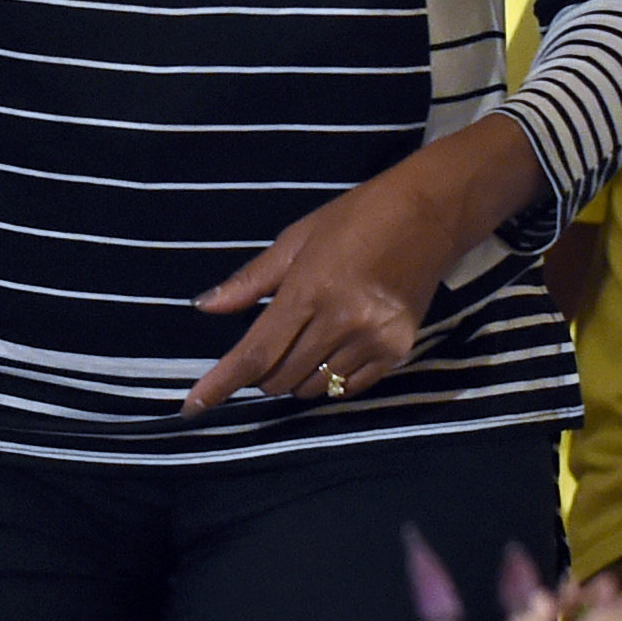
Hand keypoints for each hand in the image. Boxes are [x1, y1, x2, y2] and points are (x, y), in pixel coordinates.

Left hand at [187, 120, 540, 413]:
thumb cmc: (355, 218)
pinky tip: (333, 354)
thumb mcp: (296, 239)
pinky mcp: (398, 350)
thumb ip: (250, 281)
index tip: (193, 406)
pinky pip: (349, 388)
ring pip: (313, 387)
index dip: (221, 384)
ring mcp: (373, 339)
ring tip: (304, 344)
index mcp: (309, 289)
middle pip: (281, 377)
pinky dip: (330, 380)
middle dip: (261, 374)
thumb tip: (205, 307)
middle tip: (267, 349)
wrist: (429, 214)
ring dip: (295, 378)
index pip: (256, 352)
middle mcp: (341, 321)